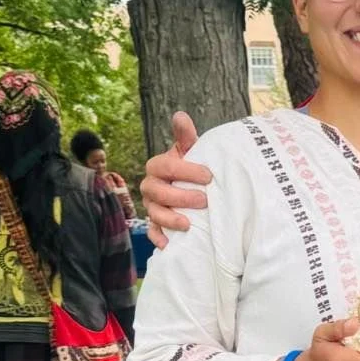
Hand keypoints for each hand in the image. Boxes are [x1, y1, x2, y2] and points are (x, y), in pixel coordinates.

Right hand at [141, 112, 210, 246]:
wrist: (192, 188)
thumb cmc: (193, 169)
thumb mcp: (192, 152)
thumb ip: (185, 136)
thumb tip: (180, 115)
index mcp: (158, 166)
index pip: (165, 166)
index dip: (185, 170)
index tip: (208, 176)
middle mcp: (151, 186)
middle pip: (156, 191)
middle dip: (179, 197)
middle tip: (204, 200)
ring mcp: (152, 206)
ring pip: (153, 213)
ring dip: (170, 219)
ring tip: (189, 224)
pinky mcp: (156, 225)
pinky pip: (152, 233)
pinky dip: (160, 239)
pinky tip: (170, 245)